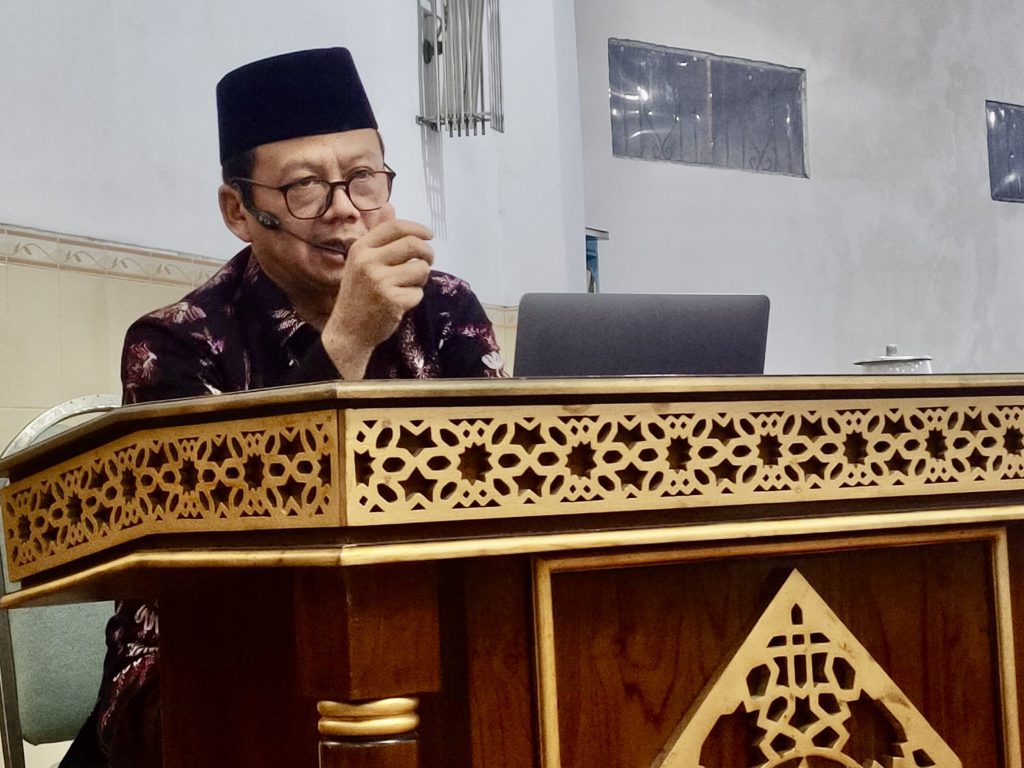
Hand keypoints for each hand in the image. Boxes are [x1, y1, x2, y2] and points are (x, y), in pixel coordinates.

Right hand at [321, 219, 433, 378]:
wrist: (348, 331)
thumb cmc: (359, 295)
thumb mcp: (360, 264)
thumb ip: (380, 244)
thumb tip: (402, 221)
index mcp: (360, 249)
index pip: (395, 227)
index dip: (417, 229)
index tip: (429, 235)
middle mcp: (368, 262)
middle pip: (413, 244)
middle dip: (428, 252)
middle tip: (428, 260)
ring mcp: (380, 282)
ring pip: (420, 269)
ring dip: (421, 278)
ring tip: (408, 286)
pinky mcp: (392, 301)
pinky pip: (418, 292)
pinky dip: (414, 297)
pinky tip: (400, 302)